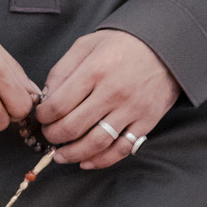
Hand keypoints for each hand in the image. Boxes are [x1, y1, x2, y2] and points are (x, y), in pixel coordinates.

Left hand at [36, 31, 177, 169]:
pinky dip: (101, 160)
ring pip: (96, 143)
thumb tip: (46, 98)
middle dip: (54, 136)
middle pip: (73, 127)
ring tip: (61, 156)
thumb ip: (63, 69)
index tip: (41, 117)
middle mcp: (113, 91)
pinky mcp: (146, 122)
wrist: (164, 48)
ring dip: (73, 154)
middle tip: (49, 135)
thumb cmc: (121, 45)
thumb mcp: (87, 45)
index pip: (59, 104)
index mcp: (95, 70)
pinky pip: (121, 149)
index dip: (44, 116)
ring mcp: (132, 109)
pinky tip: (86, 161)